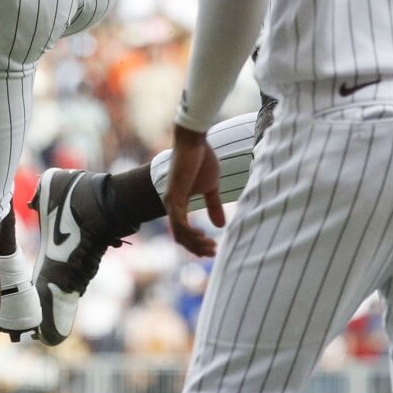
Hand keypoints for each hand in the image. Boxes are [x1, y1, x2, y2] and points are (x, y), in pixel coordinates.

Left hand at [163, 127, 225, 257]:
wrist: (195, 140)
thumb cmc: (202, 159)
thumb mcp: (211, 187)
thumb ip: (213, 205)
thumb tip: (220, 226)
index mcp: (179, 204)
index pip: (183, 232)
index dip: (197, 244)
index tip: (213, 248)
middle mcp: (171, 205)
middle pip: (180, 238)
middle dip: (197, 248)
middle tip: (213, 252)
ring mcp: (171, 201)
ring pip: (179, 233)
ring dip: (195, 244)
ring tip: (211, 246)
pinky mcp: (174, 196)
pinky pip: (179, 222)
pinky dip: (190, 233)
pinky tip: (203, 236)